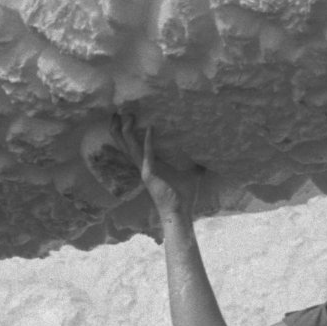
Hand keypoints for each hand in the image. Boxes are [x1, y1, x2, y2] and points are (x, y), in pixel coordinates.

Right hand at [109, 109, 210, 225]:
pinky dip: (148, 141)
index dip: (126, 132)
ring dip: (127, 131)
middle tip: (117, 112)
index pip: (132, 145)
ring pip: (129, 147)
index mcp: (149, 164)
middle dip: (118, 128)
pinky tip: (151, 128)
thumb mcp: (191, 173)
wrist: (180, 212)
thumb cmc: (184, 196)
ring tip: (127, 116)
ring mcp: (145, 170)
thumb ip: (196, 162)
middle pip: (124, 144)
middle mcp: (143, 165)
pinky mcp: (150, 174)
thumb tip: (209, 153)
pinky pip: (147, 154)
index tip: (125, 117)